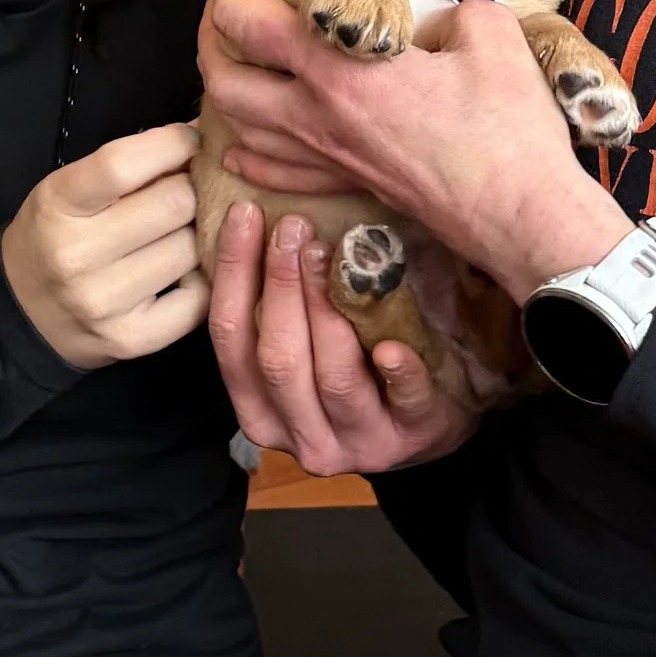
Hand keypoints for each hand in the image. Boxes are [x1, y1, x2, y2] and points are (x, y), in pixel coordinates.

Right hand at [2, 123, 205, 367]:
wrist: (23, 314)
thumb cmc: (55, 236)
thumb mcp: (69, 188)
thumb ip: (127, 164)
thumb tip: (200, 135)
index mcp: (57, 205)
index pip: (123, 163)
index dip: (173, 143)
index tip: (191, 141)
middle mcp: (77, 255)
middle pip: (174, 204)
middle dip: (191, 190)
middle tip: (187, 193)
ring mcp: (104, 302)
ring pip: (192, 248)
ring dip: (197, 235)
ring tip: (180, 234)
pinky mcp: (131, 339)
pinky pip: (200, 297)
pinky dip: (202, 279)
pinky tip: (184, 272)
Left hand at [204, 0, 633, 299]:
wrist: (522, 215)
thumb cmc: (507, 129)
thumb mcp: (489, 33)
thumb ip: (452, 10)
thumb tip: (439, 20)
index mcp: (338, 70)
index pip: (244, 16)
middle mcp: (315, 117)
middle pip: (220, 77)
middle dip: (212, 30)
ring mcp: (328, 157)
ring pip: (238, 127)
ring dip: (227, 85)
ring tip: (243, 55)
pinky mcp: (349, 184)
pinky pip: (276, 171)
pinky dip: (250, 149)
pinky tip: (246, 141)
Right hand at [207, 198, 476, 473]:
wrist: (423, 430)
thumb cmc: (356, 378)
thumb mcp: (306, 354)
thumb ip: (278, 315)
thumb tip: (262, 226)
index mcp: (261, 414)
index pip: (232, 342)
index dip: (234, 275)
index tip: (245, 214)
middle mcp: (303, 437)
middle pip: (278, 360)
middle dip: (282, 287)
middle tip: (293, 226)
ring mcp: (361, 442)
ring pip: (334, 377)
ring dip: (328, 311)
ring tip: (331, 253)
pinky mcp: (415, 434)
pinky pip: (405, 399)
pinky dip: (398, 371)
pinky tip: (391, 345)